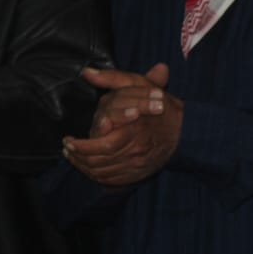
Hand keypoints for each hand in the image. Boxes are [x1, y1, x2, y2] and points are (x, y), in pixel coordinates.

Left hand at [63, 63, 182, 186]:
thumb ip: (113, 78)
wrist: (184, 131)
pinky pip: (112, 180)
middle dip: (78, 157)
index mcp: (135, 129)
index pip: (103, 145)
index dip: (82, 146)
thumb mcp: (140, 85)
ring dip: (83, 167)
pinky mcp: (138, 174)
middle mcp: (137, 150)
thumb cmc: (160, 106)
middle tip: (67, 148)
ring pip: (104, 172)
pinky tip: (87, 167)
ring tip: (72, 156)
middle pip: (100, 161)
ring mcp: (138, 165)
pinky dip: (96, 176)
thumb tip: (87, 72)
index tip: (68, 141)